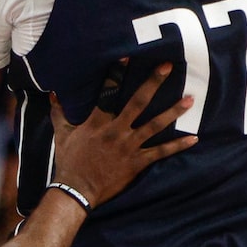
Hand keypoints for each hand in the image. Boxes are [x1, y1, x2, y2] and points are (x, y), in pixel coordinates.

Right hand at [50, 64, 196, 206]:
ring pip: (155, 125)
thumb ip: (59, 112)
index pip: (108, 92)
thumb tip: (53, 93)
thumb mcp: (61, 134)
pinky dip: (177, 146)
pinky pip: (161, 152)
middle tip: (168, 67)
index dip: (117, 73)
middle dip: (153, 83)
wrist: (76, 190)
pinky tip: (193, 138)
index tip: (128, 57)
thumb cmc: (69, 161)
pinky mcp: (137, 162)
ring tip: (189, 99)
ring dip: (173, 111)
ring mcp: (129, 146)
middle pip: (138, 102)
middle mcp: (116, 131)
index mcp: (97, 122)